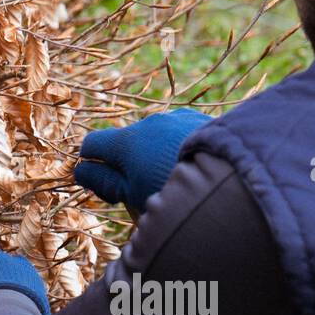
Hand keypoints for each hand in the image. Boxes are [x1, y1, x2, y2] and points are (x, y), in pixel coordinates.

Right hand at [73, 109, 211, 214]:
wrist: (234, 177)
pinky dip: (184, 150)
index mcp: (126, 142)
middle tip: (148, 192)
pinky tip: (201, 171)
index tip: (105, 184)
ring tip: (181, 183)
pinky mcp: (205, 120)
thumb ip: (105, 182)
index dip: (92, 164)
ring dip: (159, 156)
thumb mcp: (133, 195)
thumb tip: (80, 171)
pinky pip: (184, 135)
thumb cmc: (176, 192)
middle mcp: (149, 124)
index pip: (92, 144)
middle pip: (127, 143)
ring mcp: (178, 119)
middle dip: (131, 164)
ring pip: (157, 138)